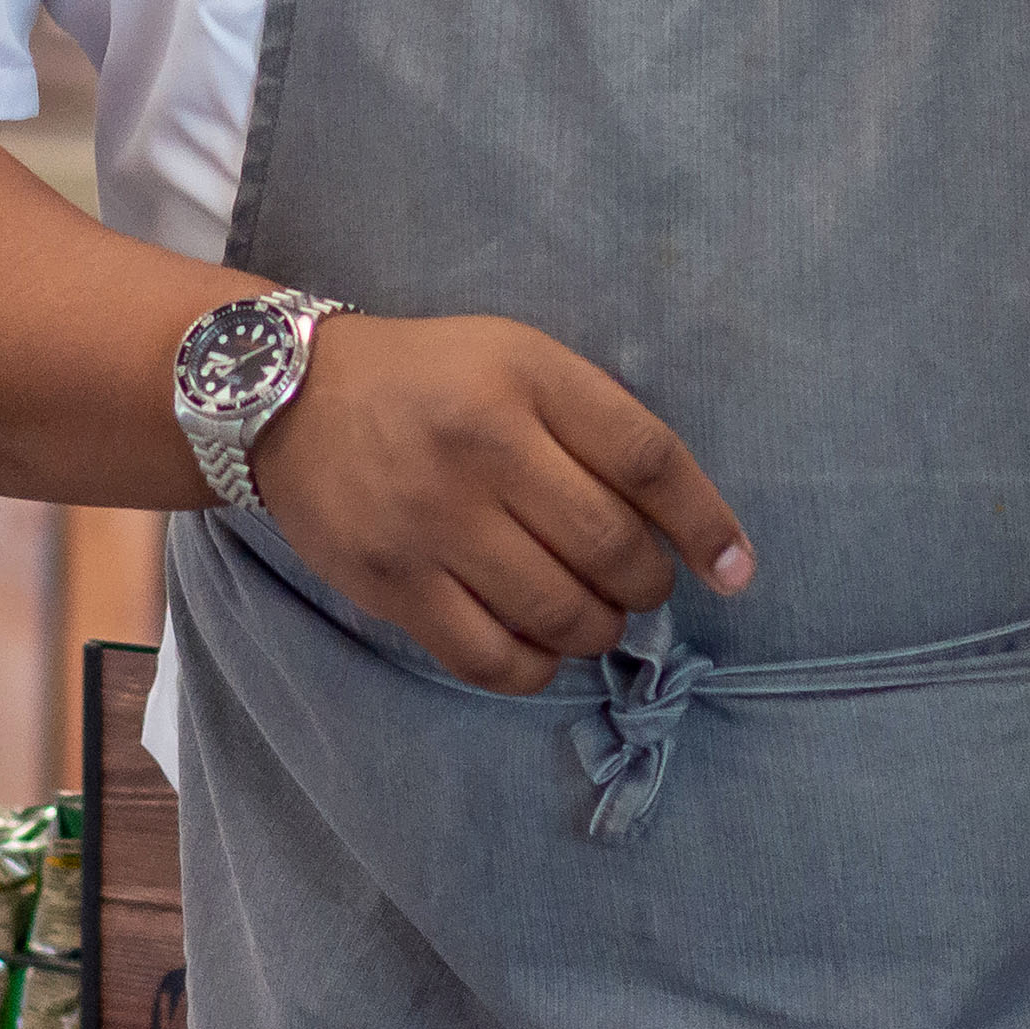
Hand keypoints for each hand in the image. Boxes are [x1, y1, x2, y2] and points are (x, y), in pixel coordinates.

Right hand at [249, 312, 752, 692]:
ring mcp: (432, 521)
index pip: (647, 458)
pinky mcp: (391, 582)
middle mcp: (482, 447)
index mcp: (526, 377)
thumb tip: (681, 529)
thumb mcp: (520, 360)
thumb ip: (594, 427)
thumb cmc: (432, 379)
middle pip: (611, 548)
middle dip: (647, 586)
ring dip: (600, 630)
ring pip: (560, 613)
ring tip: (594, 616)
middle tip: (641, 587)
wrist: (292, 398)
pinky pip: (490, 658)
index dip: (706, 523)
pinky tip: (541, 648)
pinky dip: (536, 667)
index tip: (737, 570)